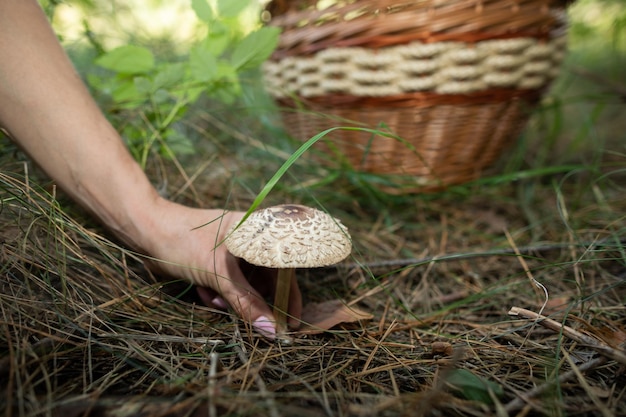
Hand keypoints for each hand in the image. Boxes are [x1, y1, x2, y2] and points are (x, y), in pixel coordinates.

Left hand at [139, 198, 302, 338]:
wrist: (143, 231)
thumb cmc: (183, 241)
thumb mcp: (218, 274)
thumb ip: (245, 303)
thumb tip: (271, 330)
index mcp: (258, 231)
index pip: (287, 265)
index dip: (290, 294)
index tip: (290, 322)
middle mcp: (250, 240)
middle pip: (267, 279)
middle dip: (254, 301)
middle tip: (252, 324)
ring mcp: (234, 252)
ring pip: (246, 286)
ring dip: (232, 300)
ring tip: (212, 301)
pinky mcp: (218, 262)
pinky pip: (229, 285)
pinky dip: (219, 295)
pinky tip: (203, 294)